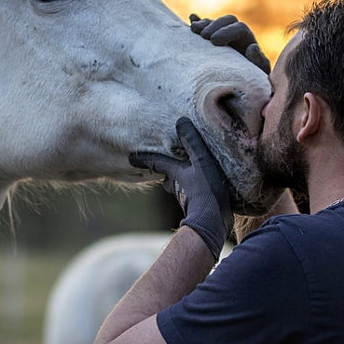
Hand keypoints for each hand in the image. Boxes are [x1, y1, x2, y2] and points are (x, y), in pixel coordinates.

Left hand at [129, 118, 233, 261]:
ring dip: (180, 176)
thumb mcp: (201, 161)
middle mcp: (176, 184)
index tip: (130, 158)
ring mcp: (186, 195)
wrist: (213, 222)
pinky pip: (191, 190)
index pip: (156, 162)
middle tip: (159, 161)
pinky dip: (193, 185)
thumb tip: (181, 120)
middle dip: (164, 167)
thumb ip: (192, 142)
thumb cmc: (206, 190)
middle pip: (167, 173)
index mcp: (175, 172)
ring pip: (178, 183)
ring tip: (187, 169)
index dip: (143, 158)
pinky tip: (202, 183)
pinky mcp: (197, 204)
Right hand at [189, 14, 270, 73]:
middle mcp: (236, 35)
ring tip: (194, 30)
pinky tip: (192, 19)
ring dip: (204, 24)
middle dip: (214, 25)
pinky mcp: (209, 41)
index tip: (214, 41)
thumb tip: (252, 47)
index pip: (240, 28)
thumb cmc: (252, 80)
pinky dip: (197, 22)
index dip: (227, 31)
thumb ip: (258, 61)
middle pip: (228, 21)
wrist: (241, 86)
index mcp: (248, 41)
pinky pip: (204, 27)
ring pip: (215, 23)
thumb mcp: (258, 73)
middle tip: (204, 36)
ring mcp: (222, 36)